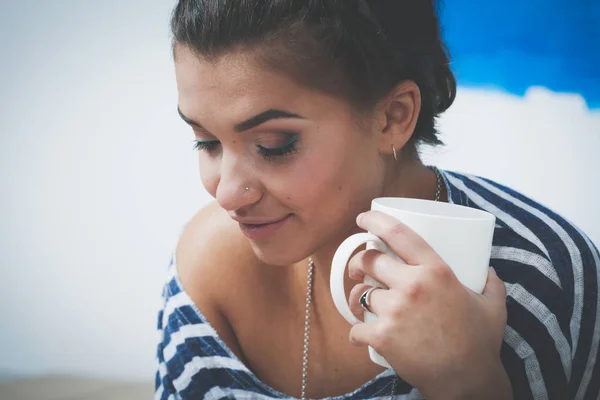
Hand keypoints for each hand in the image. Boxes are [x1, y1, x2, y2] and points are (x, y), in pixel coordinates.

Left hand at [347, 210, 511, 398]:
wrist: (468, 381)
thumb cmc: (480, 342)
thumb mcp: (493, 305)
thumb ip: (491, 283)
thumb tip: (488, 269)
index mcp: (436, 270)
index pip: (398, 233)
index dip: (375, 220)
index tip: (363, 218)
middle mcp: (412, 285)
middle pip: (370, 260)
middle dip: (360, 262)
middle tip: (360, 269)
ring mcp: (395, 311)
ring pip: (362, 294)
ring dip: (358, 298)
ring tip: (361, 302)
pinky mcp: (383, 337)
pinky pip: (356, 328)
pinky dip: (356, 331)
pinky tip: (361, 334)